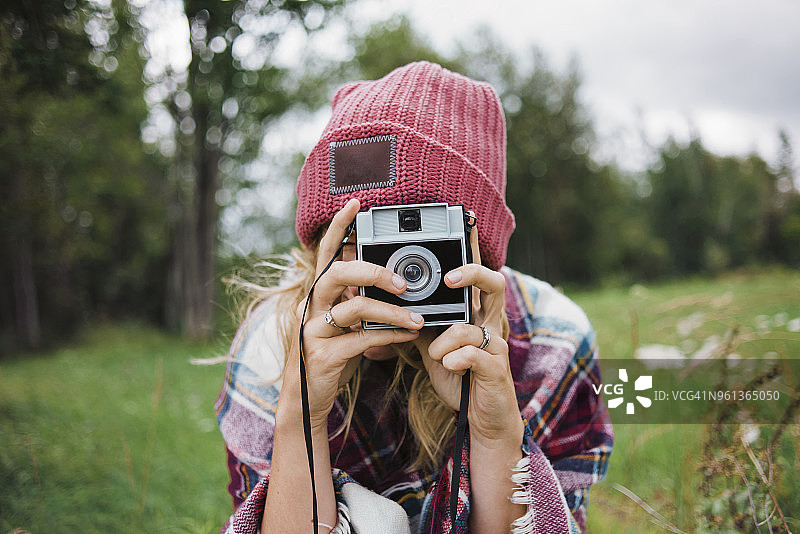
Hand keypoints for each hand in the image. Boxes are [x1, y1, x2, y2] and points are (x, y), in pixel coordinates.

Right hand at [280, 198, 423, 429]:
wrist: (308, 398)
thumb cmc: (332, 354)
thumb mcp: (346, 323)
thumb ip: (360, 299)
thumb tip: (391, 277)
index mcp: (320, 294)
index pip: (327, 252)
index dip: (339, 226)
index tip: (356, 203)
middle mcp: (312, 306)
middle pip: (336, 273)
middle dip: (372, 271)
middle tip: (403, 283)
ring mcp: (313, 330)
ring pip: (354, 308)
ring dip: (391, 312)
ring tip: (418, 319)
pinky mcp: (323, 355)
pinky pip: (361, 339)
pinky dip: (389, 337)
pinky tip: (409, 337)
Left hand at [413, 225, 522, 445]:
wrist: (480, 420)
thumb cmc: (458, 376)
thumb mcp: (431, 345)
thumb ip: (414, 323)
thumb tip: (380, 305)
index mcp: (474, 313)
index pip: (475, 275)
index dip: (472, 250)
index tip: (462, 223)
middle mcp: (490, 323)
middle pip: (495, 283)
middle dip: (472, 274)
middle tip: (448, 278)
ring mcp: (495, 345)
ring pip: (474, 325)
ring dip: (446, 341)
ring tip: (435, 355)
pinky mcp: (495, 368)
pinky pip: (474, 354)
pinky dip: (454, 360)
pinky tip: (447, 367)